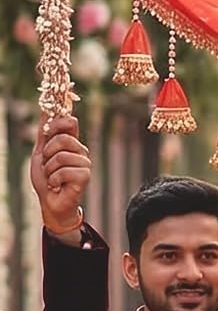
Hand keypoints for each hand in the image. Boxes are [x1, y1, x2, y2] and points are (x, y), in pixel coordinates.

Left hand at [30, 115, 89, 240]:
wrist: (50, 201)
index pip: (70, 122)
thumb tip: (45, 109)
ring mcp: (84, 164)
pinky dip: (55, 179)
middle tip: (47, 164)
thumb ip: (44, 133)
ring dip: (50, 169)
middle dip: (48, 153)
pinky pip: (65, 171)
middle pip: (63, 139)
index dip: (57, 123)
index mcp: (71, 143)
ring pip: (62, 157)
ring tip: (52, 178)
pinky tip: (57, 185)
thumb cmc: (46, 178)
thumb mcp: (40, 152)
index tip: (47, 131)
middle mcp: (80, 152)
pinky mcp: (85, 177)